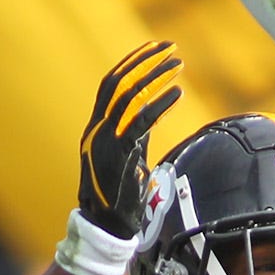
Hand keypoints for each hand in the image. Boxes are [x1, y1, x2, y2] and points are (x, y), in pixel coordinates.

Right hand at [77, 40, 182, 239]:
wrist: (108, 227)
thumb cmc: (121, 195)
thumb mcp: (128, 156)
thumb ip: (135, 133)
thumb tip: (153, 112)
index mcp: (95, 127)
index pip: (110, 85)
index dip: (131, 63)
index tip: (154, 48)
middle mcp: (96, 129)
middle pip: (118, 82)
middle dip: (144, 60)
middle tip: (170, 46)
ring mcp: (104, 139)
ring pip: (128, 95)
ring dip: (155, 76)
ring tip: (178, 64)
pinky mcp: (118, 153)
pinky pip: (141, 120)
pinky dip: (160, 103)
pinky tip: (178, 93)